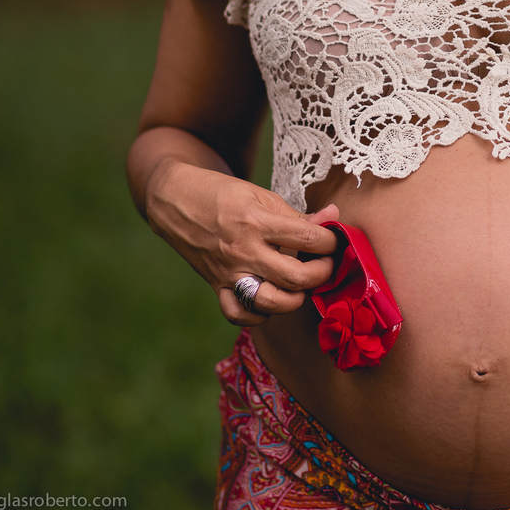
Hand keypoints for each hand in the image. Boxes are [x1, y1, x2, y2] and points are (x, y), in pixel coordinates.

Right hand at [145, 160, 339, 325]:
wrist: (174, 201)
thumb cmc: (222, 194)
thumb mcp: (261, 196)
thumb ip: (297, 214)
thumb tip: (334, 216)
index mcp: (257, 221)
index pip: (309, 238)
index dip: (331, 240)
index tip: (333, 239)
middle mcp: (243, 251)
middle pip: (296, 277)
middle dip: (322, 273)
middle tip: (325, 264)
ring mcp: (228, 272)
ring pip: (270, 303)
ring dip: (295, 298)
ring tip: (301, 284)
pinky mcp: (215, 286)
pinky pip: (239, 314)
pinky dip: (258, 315)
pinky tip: (271, 300)